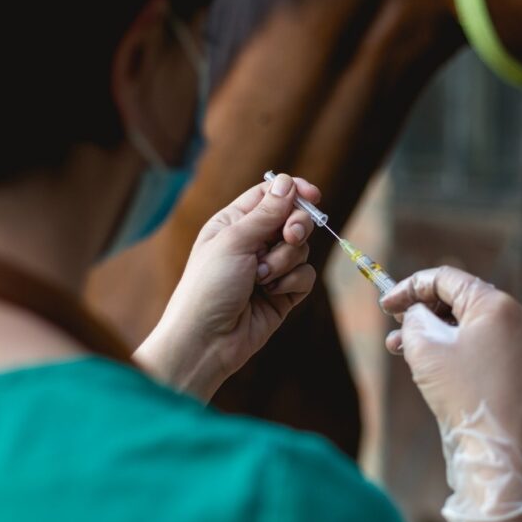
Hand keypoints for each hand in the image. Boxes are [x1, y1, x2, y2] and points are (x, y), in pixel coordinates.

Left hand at [135, 174, 317, 400]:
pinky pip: (305, 276)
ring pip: (302, 249)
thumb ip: (266, 213)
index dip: (294, 192)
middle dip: (296, 227)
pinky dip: (292, 283)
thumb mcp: (234, 241)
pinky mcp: (284, 293)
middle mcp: (254, 243)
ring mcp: (270, 268)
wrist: (208, 340)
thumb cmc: (209, 287)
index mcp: (234, 223)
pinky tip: (272, 294)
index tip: (314, 196)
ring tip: (261, 279)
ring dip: (285, 262)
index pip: (271, 196)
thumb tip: (288, 181)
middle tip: (289, 237)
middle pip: (293, 219)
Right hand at [380, 267, 521, 521]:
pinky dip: (451, 352)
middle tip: (393, 328)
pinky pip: (479, 349)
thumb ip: (415, 318)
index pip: (448, 279)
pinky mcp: (517, 372)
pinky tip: (427, 368)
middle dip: (422, 312)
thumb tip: (419, 314)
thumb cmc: (463, 394)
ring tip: (400, 351)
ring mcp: (520, 347)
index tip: (384, 305)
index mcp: (498, 304)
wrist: (498, 452)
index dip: (410, 287)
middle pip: (459, 301)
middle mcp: (516, 319)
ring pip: (467, 327)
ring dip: (432, 334)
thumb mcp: (425, 346)